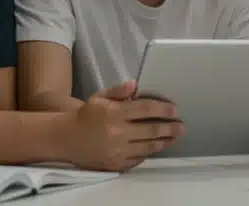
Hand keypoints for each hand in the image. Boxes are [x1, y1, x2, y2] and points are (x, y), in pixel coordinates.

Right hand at [65, 80, 183, 171]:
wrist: (67, 139)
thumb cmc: (86, 115)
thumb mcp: (100, 97)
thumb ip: (118, 91)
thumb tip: (135, 85)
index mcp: (115, 112)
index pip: (146, 109)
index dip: (163, 109)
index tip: (174, 110)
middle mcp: (118, 132)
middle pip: (152, 129)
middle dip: (170, 128)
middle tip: (181, 126)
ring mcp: (118, 150)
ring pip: (148, 146)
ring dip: (164, 141)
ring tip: (174, 137)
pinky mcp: (117, 164)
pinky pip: (139, 158)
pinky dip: (149, 152)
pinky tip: (156, 146)